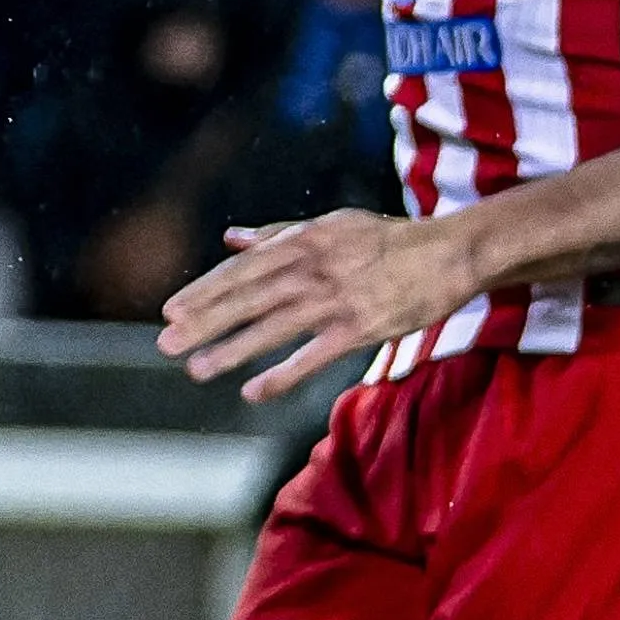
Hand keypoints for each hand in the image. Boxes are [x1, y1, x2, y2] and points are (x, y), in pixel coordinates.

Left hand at [156, 205, 465, 400]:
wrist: (452, 251)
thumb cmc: (387, 239)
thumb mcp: (331, 226)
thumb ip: (277, 235)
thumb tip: (230, 238)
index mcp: (302, 242)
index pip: (242, 269)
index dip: (204, 291)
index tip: (169, 311)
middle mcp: (313, 268)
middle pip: (249, 298)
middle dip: (205, 322)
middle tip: (166, 345)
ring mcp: (337, 299)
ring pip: (275, 327)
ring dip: (234, 350)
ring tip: (197, 369)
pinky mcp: (362, 327)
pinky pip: (315, 355)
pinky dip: (284, 374)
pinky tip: (254, 393)